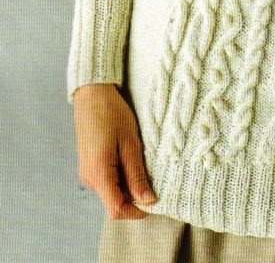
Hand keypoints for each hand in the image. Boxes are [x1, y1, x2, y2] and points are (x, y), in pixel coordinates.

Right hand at [73, 83, 156, 219]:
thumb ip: (137, 175)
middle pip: (114, 201)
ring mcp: (88, 171)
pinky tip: (132, 160)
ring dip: (129, 185)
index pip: (116, 209)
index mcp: (98, 174)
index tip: (156, 202)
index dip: (137, 211)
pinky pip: (107, 179)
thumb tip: (148, 201)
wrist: (92, 93)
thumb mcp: (130, 143)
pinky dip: (121, 176)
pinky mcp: (89, 164)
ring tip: (144, 164)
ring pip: (112, 190)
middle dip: (135, 197)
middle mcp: (89, 178)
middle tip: (155, 180)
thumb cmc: (112, 113)